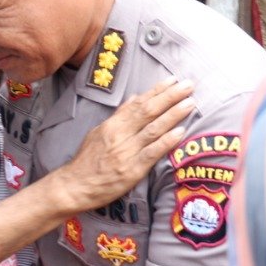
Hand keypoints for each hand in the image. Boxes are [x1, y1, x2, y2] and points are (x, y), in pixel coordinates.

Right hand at [48, 78, 194, 212]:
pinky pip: (152, 153)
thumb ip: (119, 115)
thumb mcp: (99, 132)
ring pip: (153, 129)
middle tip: (188, 85)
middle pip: (149, 111)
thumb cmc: (87, 160)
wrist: (75, 186)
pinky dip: (166, 141)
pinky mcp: (132, 170)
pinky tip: (180, 132)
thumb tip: (134, 98)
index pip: (139, 103)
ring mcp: (127, 152)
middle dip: (171, 97)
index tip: (173, 80)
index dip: (157, 91)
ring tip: (190, 103)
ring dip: (173, 115)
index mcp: (113, 124)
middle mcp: (120, 135)